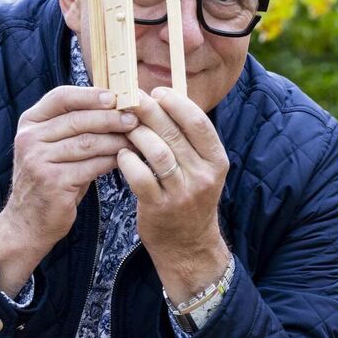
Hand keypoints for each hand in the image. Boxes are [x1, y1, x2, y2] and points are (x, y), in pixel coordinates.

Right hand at [0, 86, 137, 294]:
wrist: (28, 222)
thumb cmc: (50, 178)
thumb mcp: (53, 147)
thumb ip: (73, 126)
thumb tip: (116, 106)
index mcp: (30, 122)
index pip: (61, 97)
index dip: (90, 94)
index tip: (115, 96)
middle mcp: (29, 138)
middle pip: (78, 119)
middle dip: (110, 117)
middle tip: (135, 118)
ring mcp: (38, 160)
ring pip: (88, 142)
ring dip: (116, 139)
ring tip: (137, 139)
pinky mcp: (52, 181)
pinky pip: (91, 165)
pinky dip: (112, 161)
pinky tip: (126, 159)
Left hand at [116, 86, 231, 301]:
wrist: (188, 246)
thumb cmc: (189, 199)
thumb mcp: (201, 169)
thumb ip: (188, 140)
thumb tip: (164, 99)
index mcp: (216, 161)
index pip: (198, 122)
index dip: (176, 102)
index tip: (157, 91)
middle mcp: (203, 175)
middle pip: (174, 133)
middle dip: (150, 111)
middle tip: (130, 99)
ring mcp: (182, 193)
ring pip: (157, 152)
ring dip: (137, 134)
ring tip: (124, 126)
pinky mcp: (160, 207)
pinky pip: (140, 177)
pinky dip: (128, 161)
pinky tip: (121, 154)